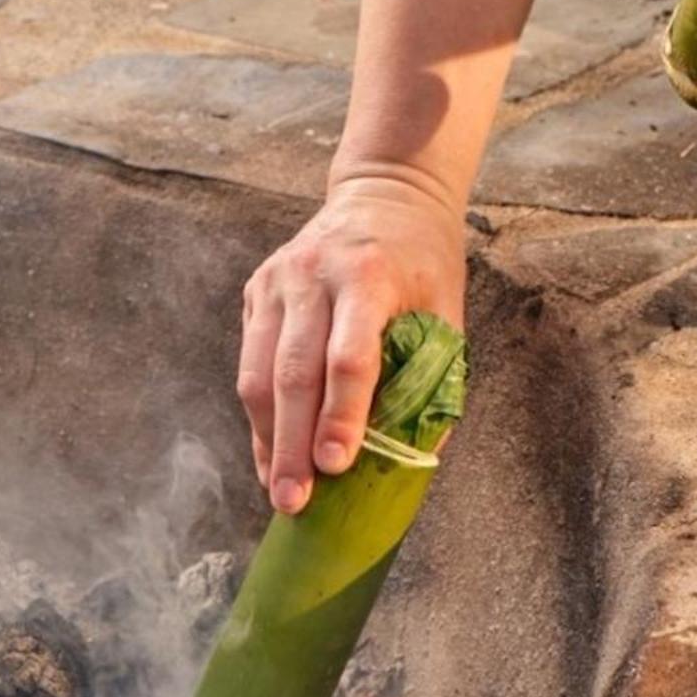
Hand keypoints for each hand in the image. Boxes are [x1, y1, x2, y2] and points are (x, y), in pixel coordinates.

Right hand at [238, 174, 465, 514]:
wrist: (386, 194)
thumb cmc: (425, 263)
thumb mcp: (446, 311)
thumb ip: (433, 378)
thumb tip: (411, 460)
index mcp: (369, 275)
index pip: (349, 356)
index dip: (342, 415)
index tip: (337, 466)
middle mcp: (313, 274)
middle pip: (293, 372)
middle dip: (293, 444)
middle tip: (295, 502)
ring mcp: (278, 281)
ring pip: (258, 372)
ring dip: (268, 438)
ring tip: (278, 491)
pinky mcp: (257, 290)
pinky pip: (250, 362)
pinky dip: (259, 415)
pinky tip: (271, 454)